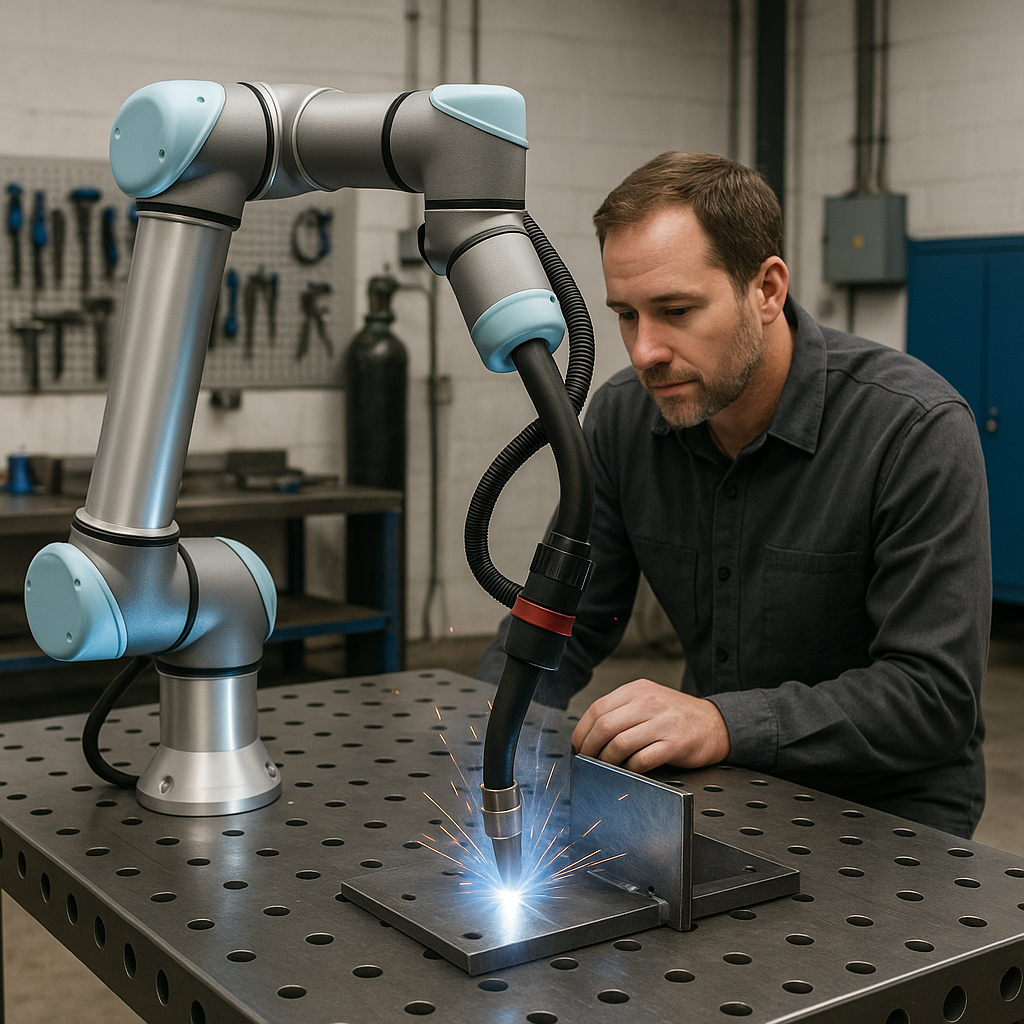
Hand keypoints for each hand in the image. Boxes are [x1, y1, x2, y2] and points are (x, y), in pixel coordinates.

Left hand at [571, 678, 730, 773]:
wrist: (716, 724)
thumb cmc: (677, 716)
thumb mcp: (649, 700)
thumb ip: (622, 710)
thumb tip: (590, 733)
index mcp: (637, 690)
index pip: (597, 709)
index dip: (582, 731)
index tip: (579, 745)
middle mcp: (649, 703)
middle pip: (605, 726)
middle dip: (590, 748)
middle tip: (587, 759)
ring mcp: (662, 723)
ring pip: (619, 743)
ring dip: (607, 760)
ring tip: (606, 766)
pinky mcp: (675, 744)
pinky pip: (641, 759)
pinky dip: (629, 768)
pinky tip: (629, 770)